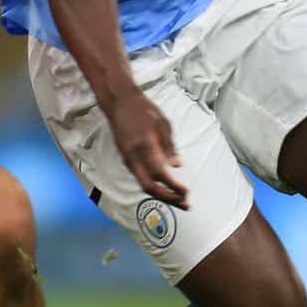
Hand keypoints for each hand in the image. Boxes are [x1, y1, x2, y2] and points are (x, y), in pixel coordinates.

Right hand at [106, 86, 187, 208]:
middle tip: (185, 204)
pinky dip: (152, 186)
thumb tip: (176, 166)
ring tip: (178, 199)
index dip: (174, 187)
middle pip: (149, 187)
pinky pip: (139, 178)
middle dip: (168, 199)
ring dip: (160, 195)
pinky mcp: (125, 158)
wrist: (120, 102)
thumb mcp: (163, 123)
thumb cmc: (144, 109)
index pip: (161, 175)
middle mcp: (134, 157)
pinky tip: (163, 187)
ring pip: (143, 185)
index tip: (187, 192)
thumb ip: (169, 146)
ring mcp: (127, 159)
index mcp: (146, 147)